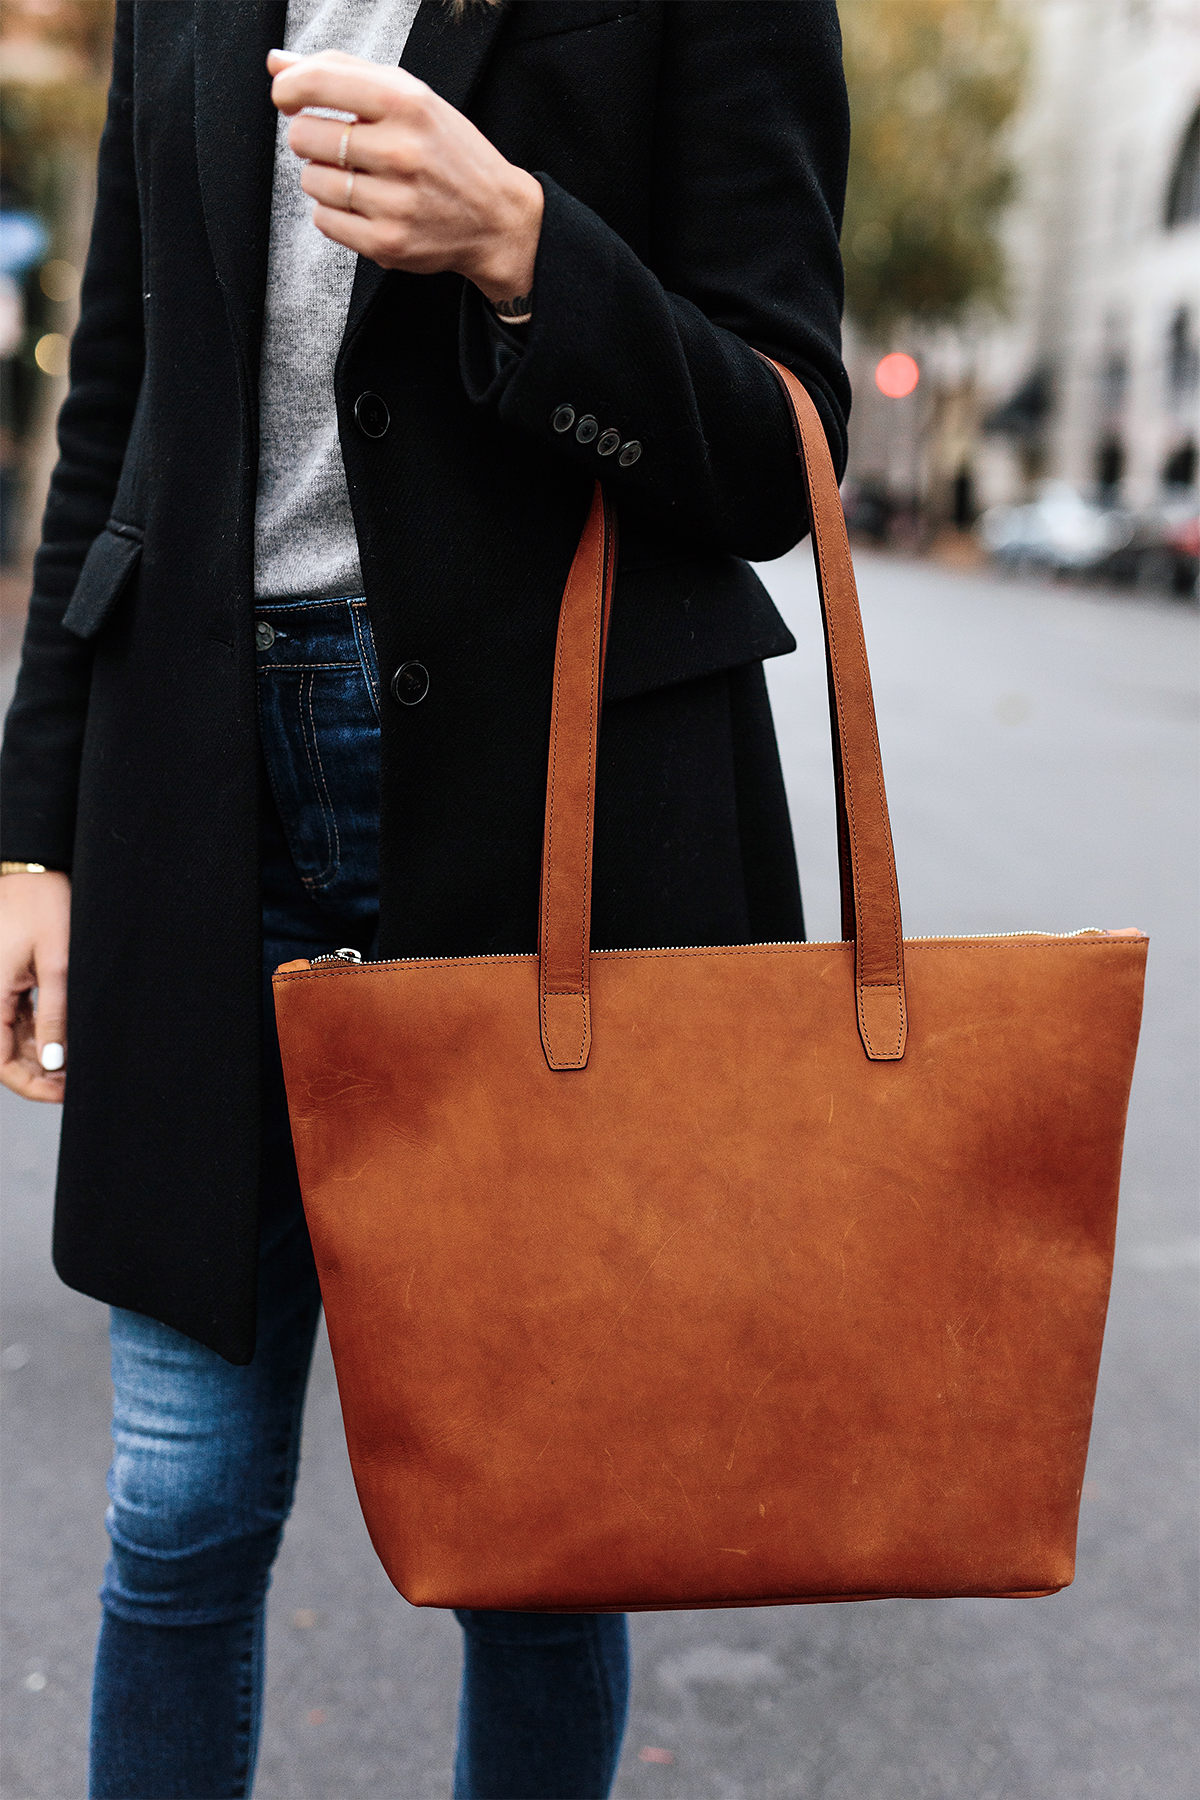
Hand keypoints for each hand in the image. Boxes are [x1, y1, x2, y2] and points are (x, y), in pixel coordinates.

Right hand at [0, 871, 70, 1102]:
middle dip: (37, 1075)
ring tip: (75, 1066)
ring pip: (10, 1040)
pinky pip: (15, 1020)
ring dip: (39, 1058)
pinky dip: (38, 1035)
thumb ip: (54, 1015)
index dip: (29, 1085)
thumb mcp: (58, 963)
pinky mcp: (4, 981)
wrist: (34, 868)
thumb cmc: (44, 905)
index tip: (64, 1093)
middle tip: (77, 1083)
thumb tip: (52, 1063)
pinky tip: (64, 1042)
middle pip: (3, 1055)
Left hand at [267, 48, 543, 303]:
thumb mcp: (411, 96)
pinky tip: (362, 205)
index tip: (286, 97)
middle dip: (309, 138)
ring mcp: (395, 202)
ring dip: (322, 178)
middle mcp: (401, 152)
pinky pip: (325, 221)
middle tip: (336, 145)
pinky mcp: (388, 243)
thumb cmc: (448, 150)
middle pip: (304, 137)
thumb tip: (277, 63)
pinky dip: (334, 212)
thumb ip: (344, 73)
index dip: (287, 89)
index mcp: (406, 103)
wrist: (497, 217)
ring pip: (311, 181)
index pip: (317, 83)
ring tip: (355, 177)